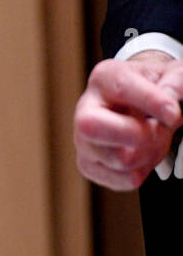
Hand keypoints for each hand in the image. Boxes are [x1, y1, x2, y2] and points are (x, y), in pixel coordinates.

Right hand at [74, 52, 182, 189]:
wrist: (136, 107)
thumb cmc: (152, 88)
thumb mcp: (170, 74)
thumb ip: (176, 80)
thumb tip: (171, 99)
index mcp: (105, 78)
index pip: (122, 89)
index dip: (151, 103)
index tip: (174, 115)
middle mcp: (85, 109)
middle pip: (94, 128)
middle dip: (138, 134)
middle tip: (162, 130)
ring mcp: (83, 141)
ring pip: (120, 159)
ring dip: (151, 153)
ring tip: (156, 139)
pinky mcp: (89, 166)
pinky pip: (124, 180)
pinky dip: (144, 170)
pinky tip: (145, 154)